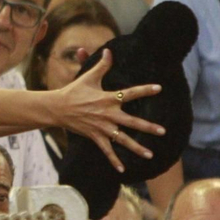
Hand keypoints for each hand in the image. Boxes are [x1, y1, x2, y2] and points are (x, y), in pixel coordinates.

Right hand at [52, 50, 164, 171]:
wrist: (57, 108)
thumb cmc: (74, 91)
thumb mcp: (88, 77)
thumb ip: (102, 65)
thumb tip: (109, 50)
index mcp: (107, 98)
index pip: (130, 93)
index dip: (145, 90)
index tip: (159, 88)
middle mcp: (107, 114)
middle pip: (132, 121)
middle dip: (148, 127)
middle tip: (163, 131)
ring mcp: (102, 127)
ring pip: (122, 139)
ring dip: (137, 148)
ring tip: (150, 154)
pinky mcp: (95, 136)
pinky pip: (106, 150)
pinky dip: (114, 160)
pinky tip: (123, 169)